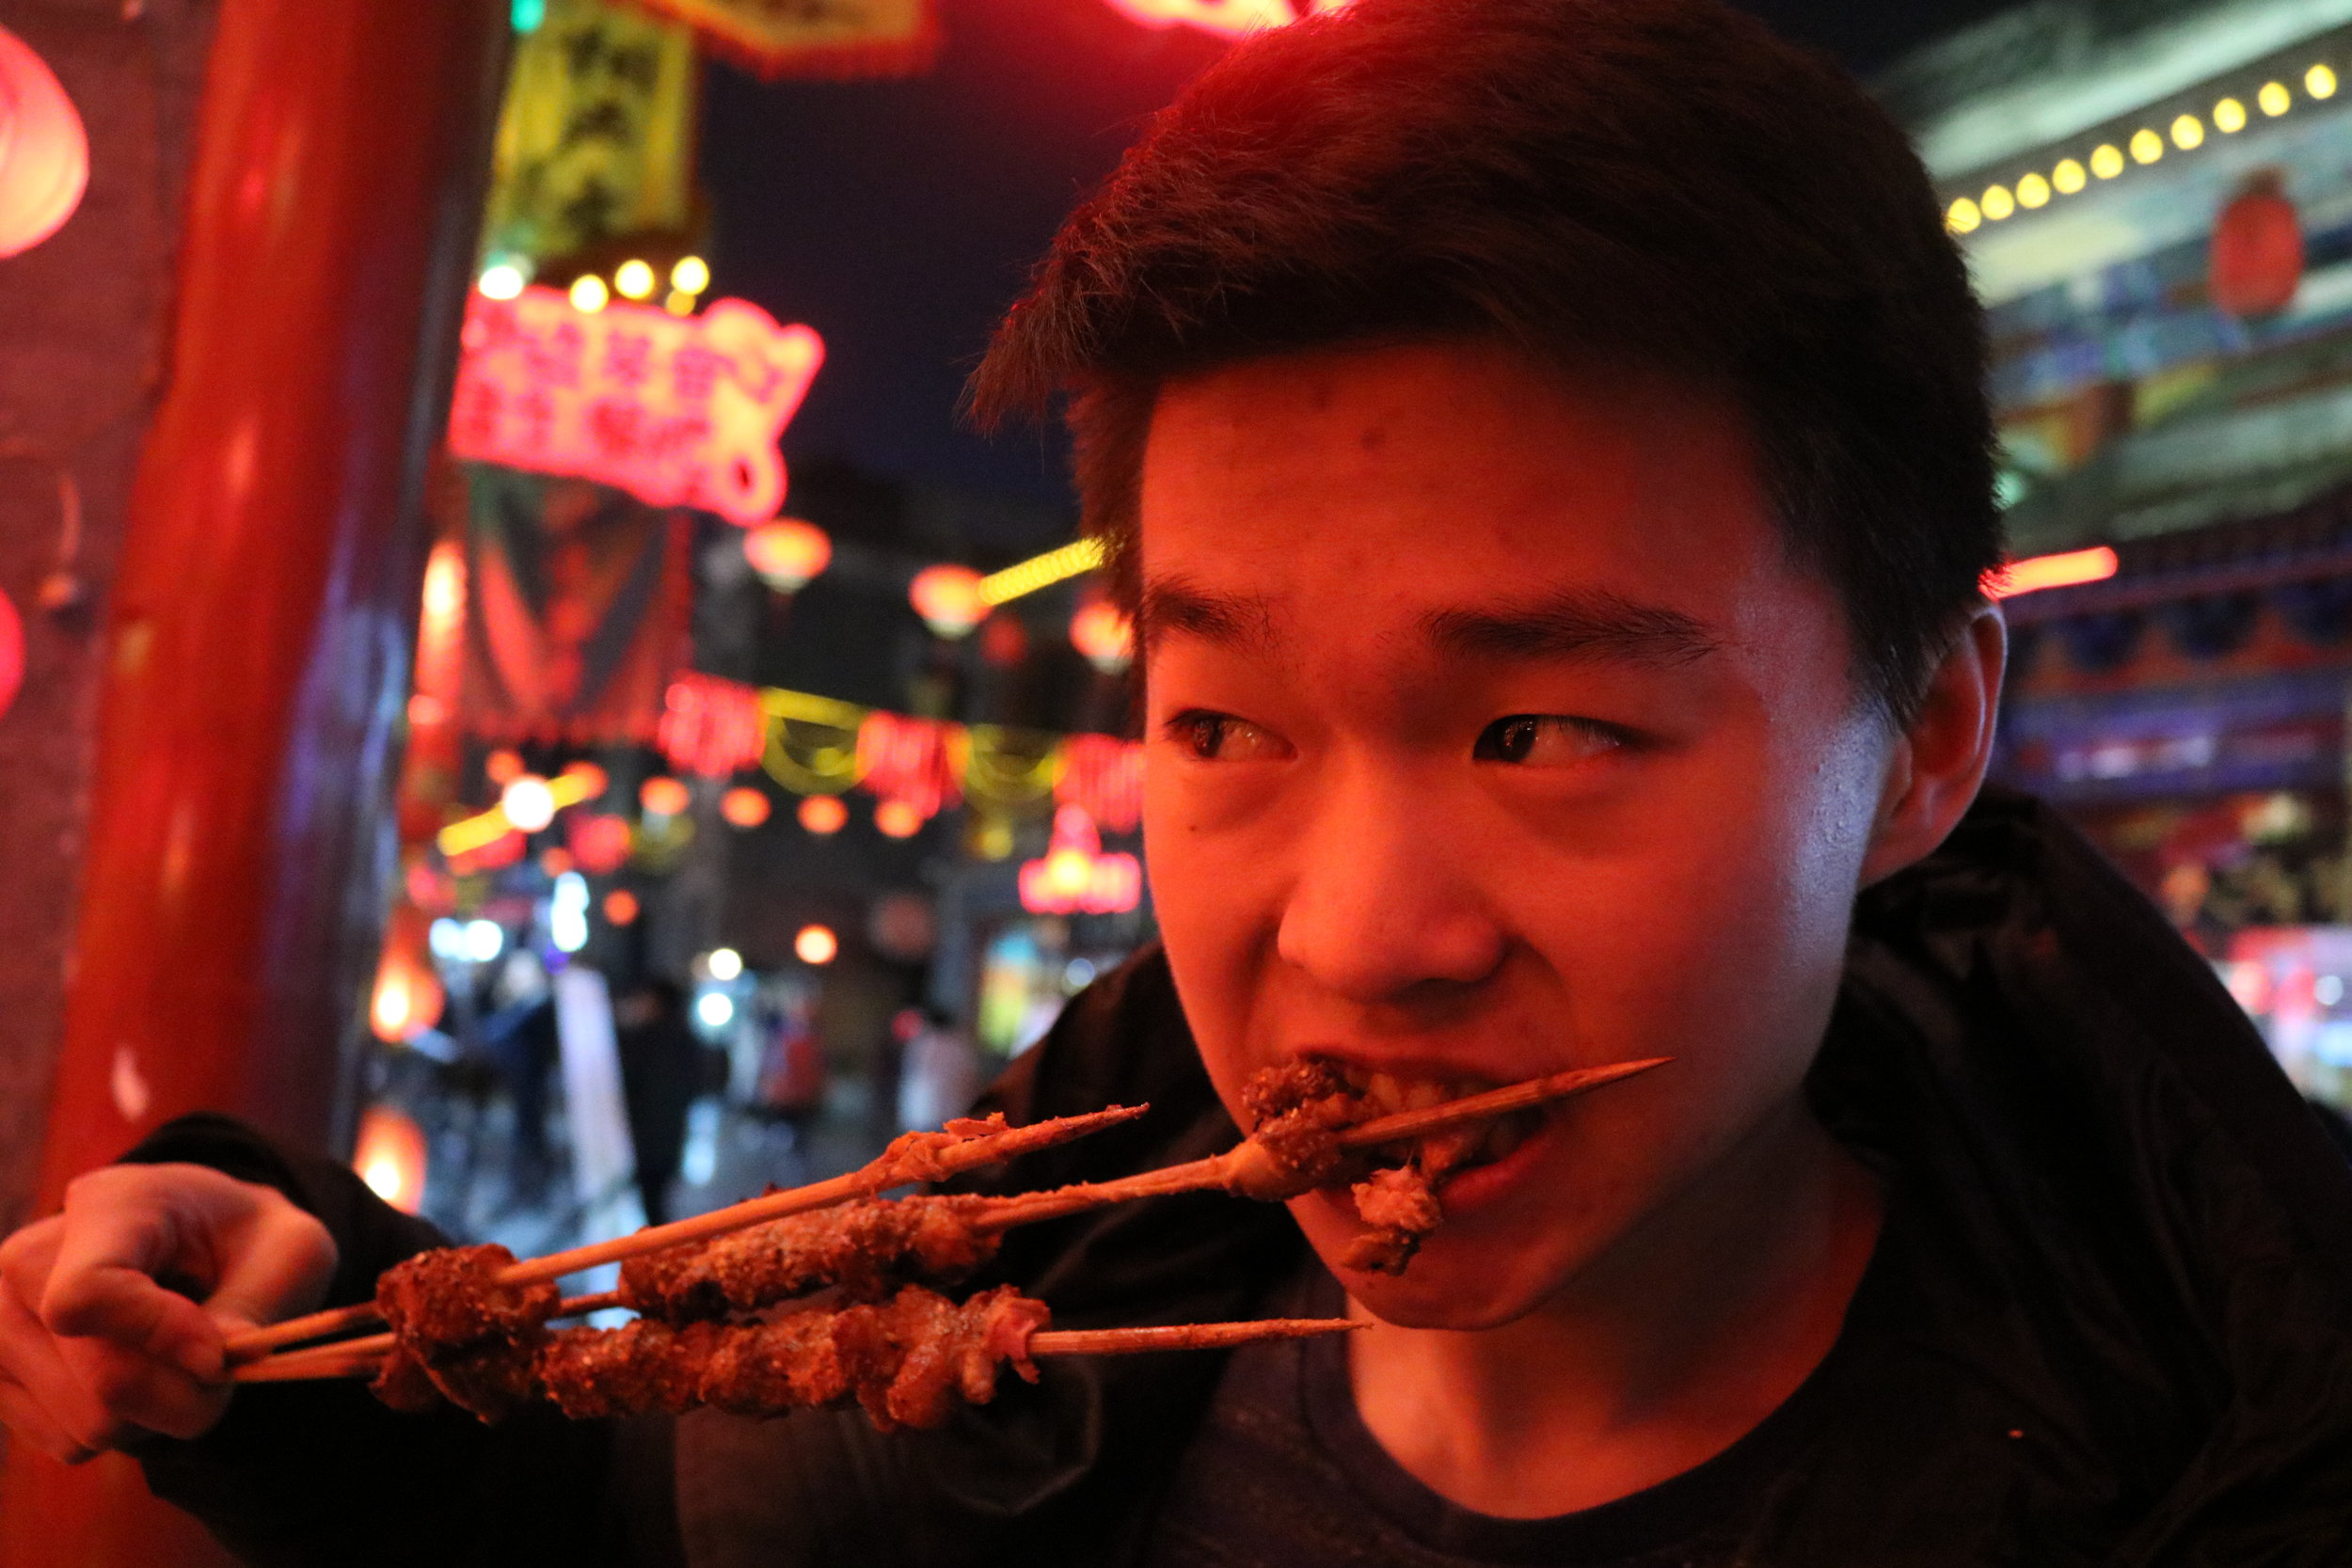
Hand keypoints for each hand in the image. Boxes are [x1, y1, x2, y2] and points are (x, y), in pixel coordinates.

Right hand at [0, 1163, 336, 1462]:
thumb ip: (258, 1302)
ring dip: (156, 1413)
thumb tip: (210, 1364)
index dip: (159, 1338)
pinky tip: (134, 1375)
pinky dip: (122, 1427)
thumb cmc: (248, 1244)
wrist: (198, 1244)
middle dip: (183, 1394)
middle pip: (100, 1380)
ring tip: (173, 1359)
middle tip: (220, 1366)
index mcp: (109, 1205)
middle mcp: (27, 1260)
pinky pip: (66, 1442)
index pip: (89, 1293)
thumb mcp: (291, 1251)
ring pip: (85, 1423)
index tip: (217, 1354)